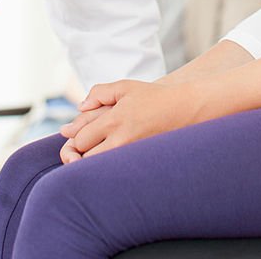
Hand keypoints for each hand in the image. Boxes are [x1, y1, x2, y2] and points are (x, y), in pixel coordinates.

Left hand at [58, 80, 199, 162]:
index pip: (80, 140)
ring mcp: (131, 156)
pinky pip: (115, 174)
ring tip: (96, 154)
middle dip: (79, 155)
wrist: (185, 109)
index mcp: (114, 120)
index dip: (75, 138)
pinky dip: (107, 170)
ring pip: (99, 171)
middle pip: (85, 160)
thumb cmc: (154, 97)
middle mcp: (121, 141)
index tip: (79, 134)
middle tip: (84, 148)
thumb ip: (99, 93)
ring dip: (92, 165)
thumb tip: (80, 107)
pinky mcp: (141, 165)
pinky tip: (110, 161)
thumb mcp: (125, 87)